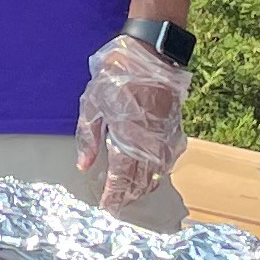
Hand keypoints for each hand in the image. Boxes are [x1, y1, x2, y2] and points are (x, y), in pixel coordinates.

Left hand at [71, 30, 191, 212]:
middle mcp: (149, 141)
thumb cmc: (117, 73)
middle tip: (119, 206)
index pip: (122, 177)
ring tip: (132, 194)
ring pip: (159, 173)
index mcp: (127, 136)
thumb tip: (84, 165)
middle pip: (142, 180)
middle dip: (130, 196)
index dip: (115, 195)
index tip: (107, 207)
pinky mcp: (176, 127)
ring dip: (146, 187)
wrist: (152, 52)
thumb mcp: (93, 102)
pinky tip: (152, 174)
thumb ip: (88, 137)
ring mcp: (165, 135)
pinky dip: (160, 171)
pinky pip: (169, 158)